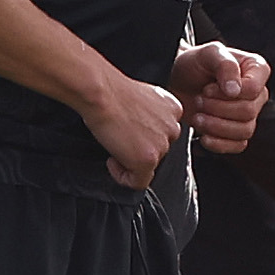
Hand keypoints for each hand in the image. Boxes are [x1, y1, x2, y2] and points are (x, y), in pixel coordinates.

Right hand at [78, 64, 189, 189]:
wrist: (101, 93)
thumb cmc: (112, 91)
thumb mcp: (142, 97)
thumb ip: (151, 115)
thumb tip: (142, 131)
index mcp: (173, 109)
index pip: (164, 133)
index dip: (144, 136)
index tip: (129, 132)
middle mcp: (173, 127)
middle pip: (159, 150)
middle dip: (139, 149)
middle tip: (119, 140)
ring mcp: (162, 145)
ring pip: (150, 166)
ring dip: (130, 160)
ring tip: (114, 146)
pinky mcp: (149, 159)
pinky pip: (139, 182)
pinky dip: (123, 177)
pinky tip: (112, 161)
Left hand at [170, 38, 269, 161]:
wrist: (178, 82)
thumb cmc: (194, 64)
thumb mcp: (207, 53)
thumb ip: (224, 65)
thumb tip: (236, 90)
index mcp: (256, 69)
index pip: (253, 90)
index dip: (227, 93)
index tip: (208, 88)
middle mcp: (257, 93)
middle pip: (248, 112)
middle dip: (217, 109)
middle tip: (199, 100)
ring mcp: (249, 114)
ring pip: (244, 131)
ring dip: (215, 126)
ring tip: (198, 116)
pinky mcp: (237, 133)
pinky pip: (238, 146)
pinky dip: (218, 143)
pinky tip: (203, 135)